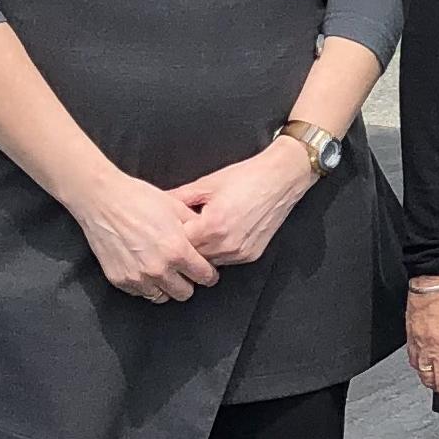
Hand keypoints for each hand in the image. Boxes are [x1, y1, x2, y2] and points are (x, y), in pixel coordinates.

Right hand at [65, 172, 220, 302]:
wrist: (103, 200)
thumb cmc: (139, 200)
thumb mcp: (177, 208)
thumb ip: (196, 228)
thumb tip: (208, 240)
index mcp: (177, 251)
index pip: (204, 277)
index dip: (208, 273)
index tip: (206, 271)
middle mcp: (158, 269)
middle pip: (185, 293)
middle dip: (188, 282)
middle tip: (183, 270)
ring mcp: (137, 277)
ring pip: (162, 297)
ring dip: (166, 286)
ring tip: (163, 270)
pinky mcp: (119, 280)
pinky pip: (140, 293)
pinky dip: (145, 285)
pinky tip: (144, 268)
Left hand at [169, 145, 319, 266]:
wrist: (281, 178)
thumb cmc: (246, 177)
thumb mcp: (206, 184)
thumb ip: (179, 198)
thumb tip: (158, 204)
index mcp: (212, 226)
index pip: (179, 243)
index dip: (171, 235)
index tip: (166, 228)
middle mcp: (226, 245)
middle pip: (192, 256)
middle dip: (185, 244)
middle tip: (181, 230)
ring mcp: (240, 253)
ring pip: (208, 261)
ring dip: (201, 250)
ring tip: (200, 231)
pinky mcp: (251, 255)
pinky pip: (225, 260)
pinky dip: (217, 250)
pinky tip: (217, 234)